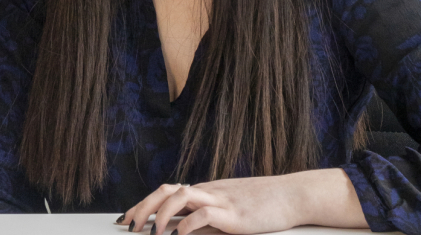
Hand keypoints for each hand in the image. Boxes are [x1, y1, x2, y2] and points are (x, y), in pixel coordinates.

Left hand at [116, 170, 366, 234]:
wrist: (292, 196)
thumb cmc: (263, 205)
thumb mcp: (231, 210)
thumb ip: (208, 219)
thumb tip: (184, 230)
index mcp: (205, 191)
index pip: (166, 191)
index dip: (144, 203)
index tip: (127, 218)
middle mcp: (208, 191)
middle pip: (166, 190)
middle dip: (143, 207)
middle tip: (129, 225)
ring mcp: (221, 200)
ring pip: (180, 195)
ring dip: (161, 213)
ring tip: (151, 231)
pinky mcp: (235, 214)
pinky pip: (205, 213)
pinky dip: (189, 224)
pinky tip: (181, 234)